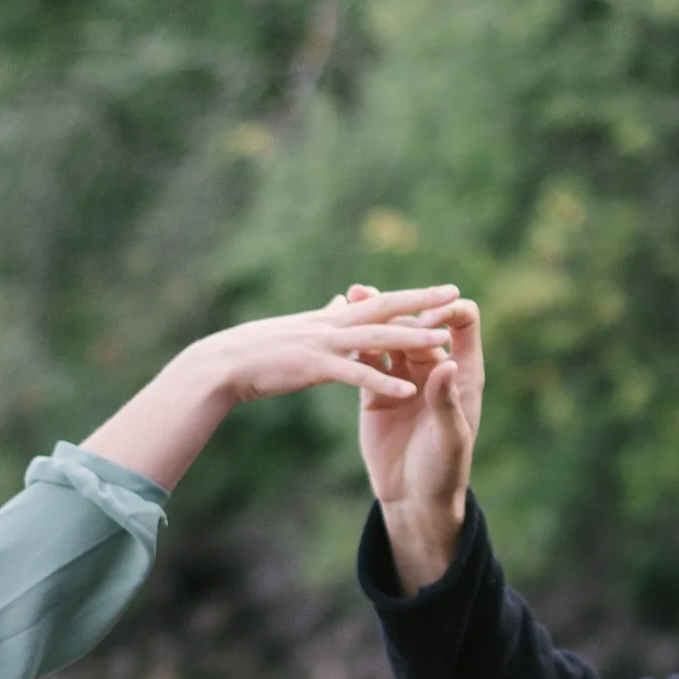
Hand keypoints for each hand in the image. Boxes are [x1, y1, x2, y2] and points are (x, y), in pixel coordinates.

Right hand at [81, 287, 459, 491]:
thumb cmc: (257, 351)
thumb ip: (325, 317)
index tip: (440, 289)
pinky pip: (356, 375)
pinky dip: (382, 380)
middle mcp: (332, 323)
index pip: (378, 301)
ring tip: (443, 339)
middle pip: (386, 307)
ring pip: (378, 337)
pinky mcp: (315, 367)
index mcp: (330, 318)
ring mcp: (324, 343)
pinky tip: (407, 389)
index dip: (410, 295)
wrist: (224, 363)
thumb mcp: (297, 329)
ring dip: (412, 338)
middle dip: (422, 301)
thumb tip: (340, 300)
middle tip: (455, 294)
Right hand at [341, 283, 481, 593]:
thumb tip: (446, 363)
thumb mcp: (449, 437)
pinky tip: (341, 332)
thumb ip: (446, 401)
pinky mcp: (375, 395)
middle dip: (400, 307)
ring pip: (388, 338)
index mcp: (461, 373)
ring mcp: (403, 380)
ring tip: (352, 297)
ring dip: (372, 318)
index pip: (463, 323)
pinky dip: (357, 345)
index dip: (447, 313)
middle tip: (375, 292)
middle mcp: (433, 369)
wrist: (415, 500)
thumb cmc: (443, 471)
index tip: (428, 317)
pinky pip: (366, 362)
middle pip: (418, 324)